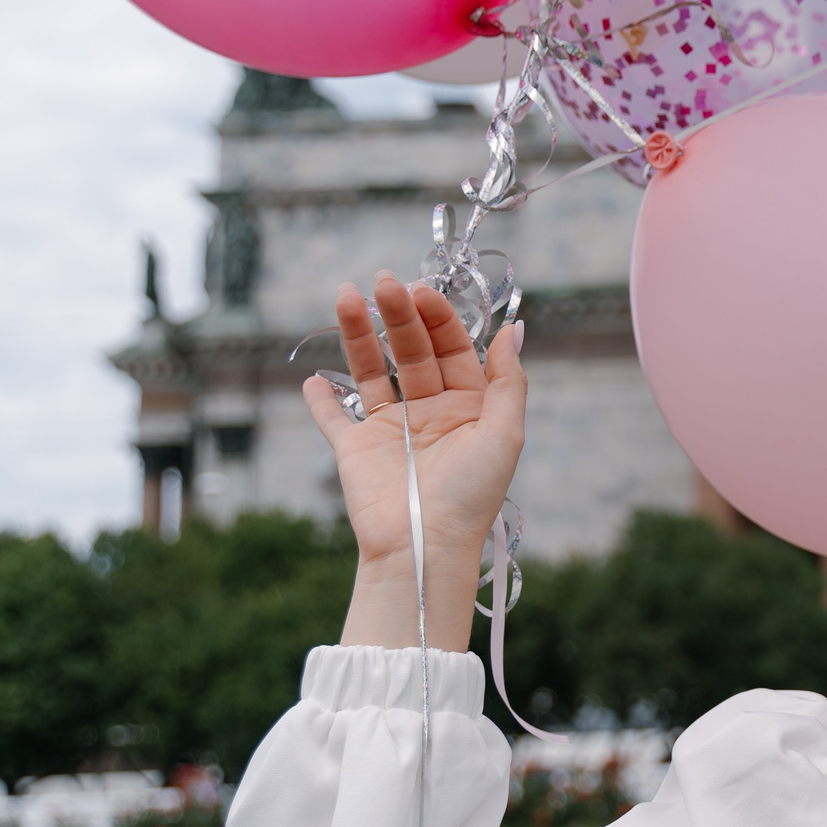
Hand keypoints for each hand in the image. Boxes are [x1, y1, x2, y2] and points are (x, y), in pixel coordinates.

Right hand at [303, 274, 526, 650]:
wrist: (425, 545)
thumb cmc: (471, 493)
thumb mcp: (505, 434)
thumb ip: (510, 381)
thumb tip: (514, 330)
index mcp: (467, 406)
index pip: (451, 348)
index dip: (437, 318)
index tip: (421, 290)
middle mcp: (428, 412)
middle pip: (411, 351)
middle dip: (398, 316)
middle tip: (384, 281)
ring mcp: (389, 429)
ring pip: (370, 371)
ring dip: (357, 335)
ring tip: (346, 296)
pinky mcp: (354, 449)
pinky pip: (334, 419)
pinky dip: (321, 400)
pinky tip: (312, 378)